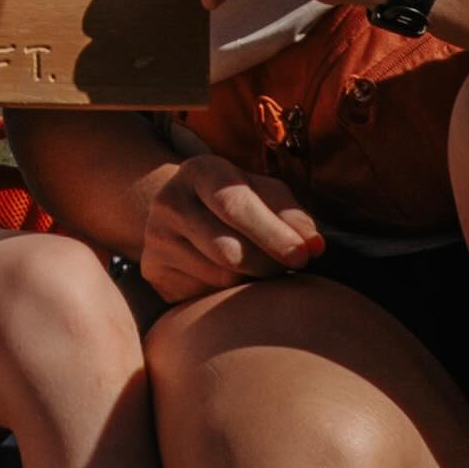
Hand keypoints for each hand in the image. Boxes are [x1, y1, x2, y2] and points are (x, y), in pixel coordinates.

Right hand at [137, 152, 325, 303]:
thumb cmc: (237, 201)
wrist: (180, 210)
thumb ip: (292, 215)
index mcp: (200, 171)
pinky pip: (203, 295)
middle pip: (228, 250)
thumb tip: (315, 246)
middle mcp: (169, 201)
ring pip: (219, 278)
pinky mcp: (153, 270)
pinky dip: (227, 295)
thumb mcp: (264, 194)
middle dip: (268, 265)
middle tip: (286, 267)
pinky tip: (231, 278)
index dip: (273, 234)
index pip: (235, 206)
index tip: (303, 256)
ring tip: (260, 269)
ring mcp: (156, 238)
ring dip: (252, 281)